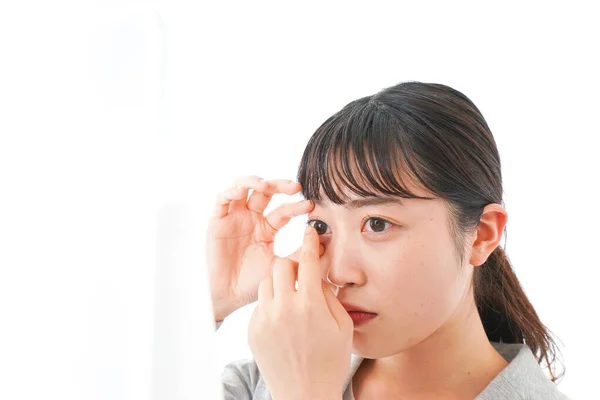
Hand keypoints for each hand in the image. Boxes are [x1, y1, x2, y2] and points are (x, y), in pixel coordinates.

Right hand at [207, 175, 322, 321]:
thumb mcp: (281, 267)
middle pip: (266, 192)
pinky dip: (231, 191)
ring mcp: (234, 217)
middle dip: (280, 185)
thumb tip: (325, 244)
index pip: (284, 211)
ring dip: (255, 181)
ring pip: (243, 187)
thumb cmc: (252, 284)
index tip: (311, 207)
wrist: (227, 296)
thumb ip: (300, 255)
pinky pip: (222, 199)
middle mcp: (251, 218)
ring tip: (266, 185)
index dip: (297, 206)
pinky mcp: (217, 220)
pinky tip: (241, 191)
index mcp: (268, 228)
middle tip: (294, 186)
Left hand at [248, 225, 353, 399]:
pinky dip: (271, 305)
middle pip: (280, 266)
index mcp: (309, 306)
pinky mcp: (252, 330)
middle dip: (291, 265)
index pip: (306, 261)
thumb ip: (329, 296)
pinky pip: (260, 305)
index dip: (309, 243)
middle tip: (300, 274)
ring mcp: (264, 320)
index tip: (309, 232)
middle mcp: (283, 309)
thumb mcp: (342, 327)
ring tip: (291, 299)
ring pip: (266, 283)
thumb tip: (317, 275)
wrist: (304, 395)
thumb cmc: (329, 362)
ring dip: (278, 283)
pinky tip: (283, 321)